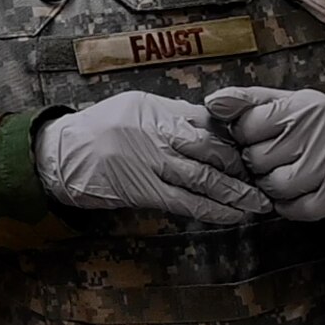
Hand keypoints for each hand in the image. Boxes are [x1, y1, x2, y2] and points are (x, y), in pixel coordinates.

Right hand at [35, 90, 272, 224]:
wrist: (59, 155)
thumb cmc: (96, 130)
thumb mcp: (132, 108)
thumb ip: (168, 115)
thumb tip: (208, 124)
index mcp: (155, 110)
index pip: (206, 122)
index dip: (235, 138)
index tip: (254, 149)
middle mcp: (155, 133)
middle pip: (211, 149)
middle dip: (242, 166)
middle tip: (265, 177)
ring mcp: (150, 162)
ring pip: (204, 178)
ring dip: (236, 192)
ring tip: (259, 203)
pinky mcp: (143, 190)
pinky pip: (186, 202)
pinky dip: (212, 210)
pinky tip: (232, 216)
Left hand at [203, 86, 324, 220]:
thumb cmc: (306, 124)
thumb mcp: (278, 102)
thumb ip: (243, 100)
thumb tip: (212, 103)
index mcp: (301, 106)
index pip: (246, 127)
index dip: (243, 137)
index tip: (255, 138)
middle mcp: (320, 131)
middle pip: (258, 159)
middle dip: (256, 163)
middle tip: (268, 160)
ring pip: (276, 186)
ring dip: (270, 186)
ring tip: (280, 175)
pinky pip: (298, 210)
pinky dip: (290, 206)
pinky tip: (295, 193)